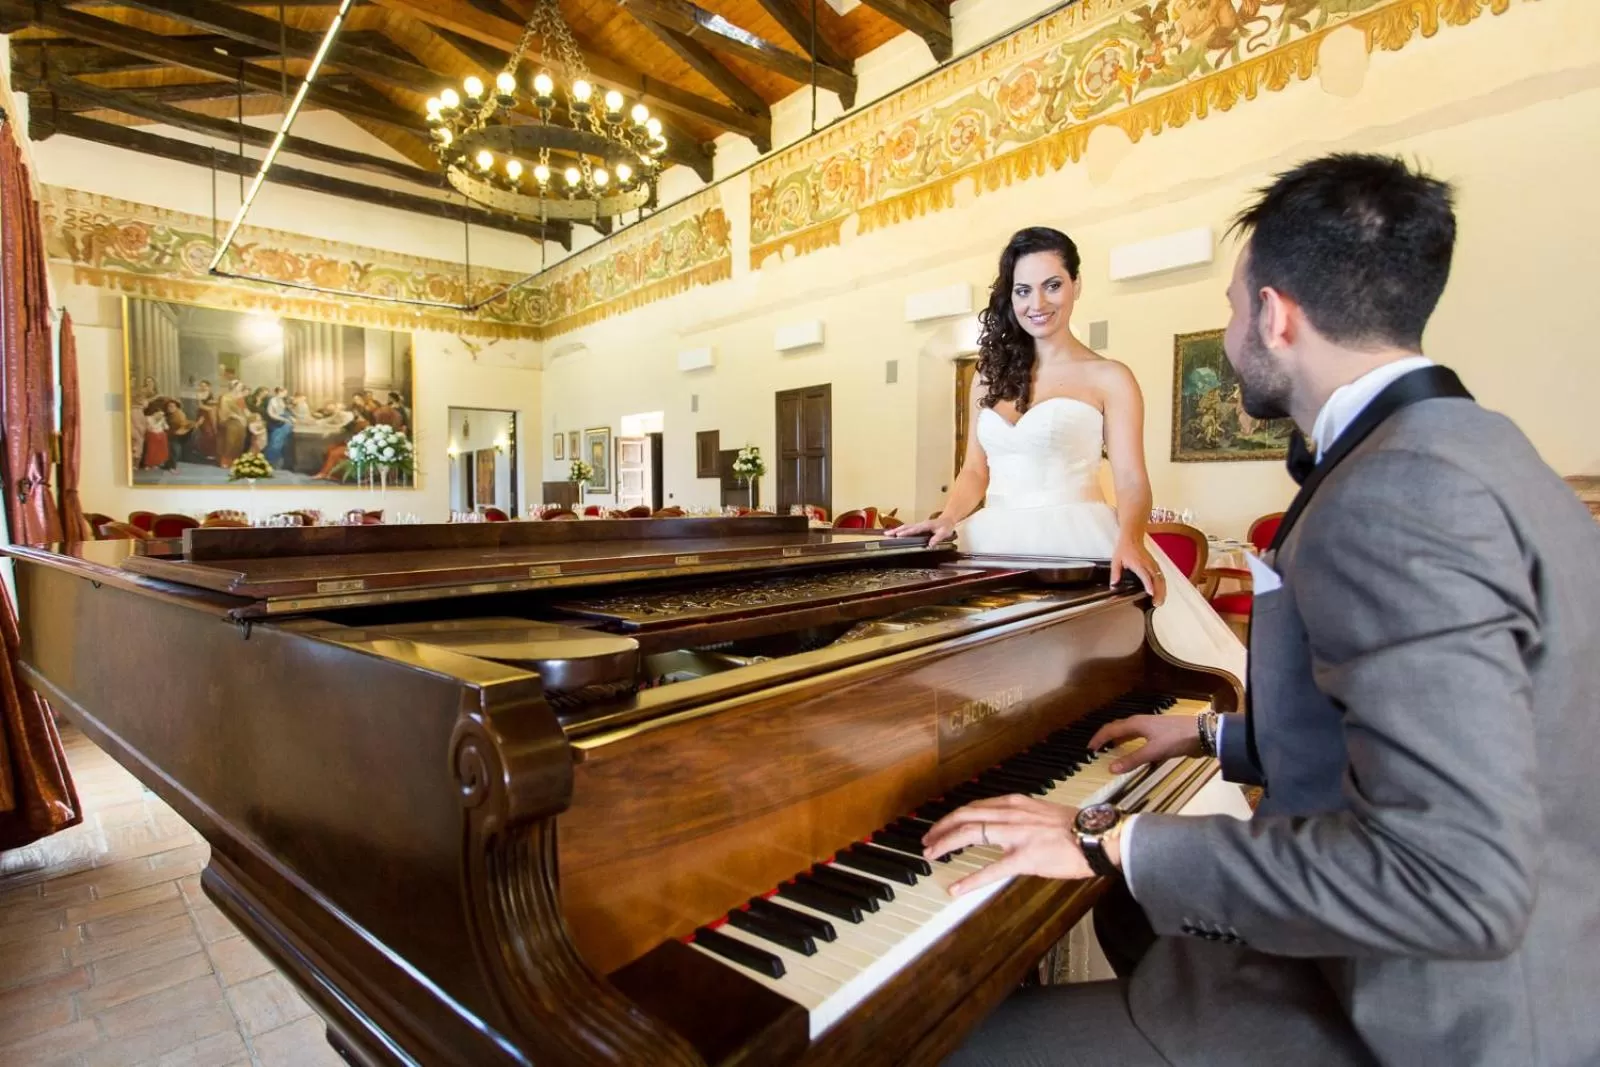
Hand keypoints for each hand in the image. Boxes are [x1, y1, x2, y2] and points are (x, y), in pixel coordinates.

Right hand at [886, 515, 956, 545]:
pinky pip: (908, 528)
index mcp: (925, 525)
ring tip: (887, 534)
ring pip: (905, 527)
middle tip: (887, 534)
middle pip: (906, 527)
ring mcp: (919, 525)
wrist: (948, 519)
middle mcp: (920, 524)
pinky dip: (900, 530)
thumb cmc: (946, 526)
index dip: (906, 532)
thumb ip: (937, 539)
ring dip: (896, 530)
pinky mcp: (918, 527)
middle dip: (896, 530)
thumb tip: (929, 545)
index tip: (898, 535)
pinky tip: (896, 533)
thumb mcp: (944, 533)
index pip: (914, 529)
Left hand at [920, 795, 1089, 895]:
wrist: (1097, 836)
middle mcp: (1012, 813)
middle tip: (927, 841)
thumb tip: (1002, 825)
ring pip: (970, 833)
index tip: (940, 826)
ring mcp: (1017, 834)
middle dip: (941, 827)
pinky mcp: (1025, 857)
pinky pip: (992, 869)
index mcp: (1015, 803)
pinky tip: (957, 889)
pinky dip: (970, 879)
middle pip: (964, 815)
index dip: (952, 816)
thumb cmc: (1074, 828)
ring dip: (946, 843)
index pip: (974, 806)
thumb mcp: (1041, 812)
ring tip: (931, 854)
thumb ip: (1019, 816)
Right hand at [1087, 714, 1201, 772]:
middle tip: (1097, 749)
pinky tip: (1133, 750)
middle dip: (1106, 737)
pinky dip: (1130, 742)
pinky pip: (1138, 736)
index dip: (1099, 738)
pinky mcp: (1160, 733)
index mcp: (1136, 723)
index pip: (1111, 729)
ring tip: (1111, 749)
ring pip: (1129, 731)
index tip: (1089, 748)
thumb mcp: (1154, 751)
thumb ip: (1133, 760)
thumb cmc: (1176, 739)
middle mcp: (1141, 722)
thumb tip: (1110, 769)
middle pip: (1118, 727)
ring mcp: (1151, 727)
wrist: (1203, 733)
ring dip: (1118, 739)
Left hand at [1111, 538, 1165, 604]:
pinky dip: (1163, 586)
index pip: (1145, 575)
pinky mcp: (1155, 565)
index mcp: (1138, 563)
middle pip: (1157, 579)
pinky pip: (1162, 577)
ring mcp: (1153, 565)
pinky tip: (1162, 594)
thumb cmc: (1125, 548)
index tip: (1150, 593)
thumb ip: (1115, 572)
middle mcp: (1148, 564)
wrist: (1132, 537)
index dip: (1148, 584)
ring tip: (1160, 602)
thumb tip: (1113, 584)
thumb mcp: (1116, 560)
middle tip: (1157, 603)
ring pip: (1161, 579)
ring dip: (1162, 591)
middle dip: (1158, 592)